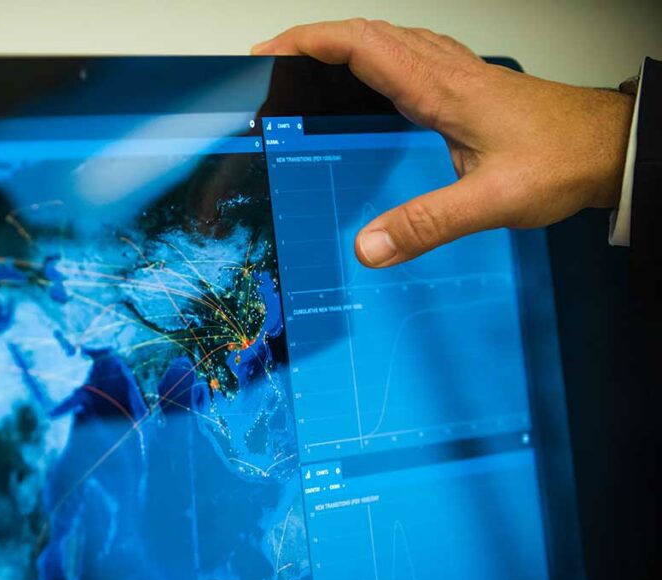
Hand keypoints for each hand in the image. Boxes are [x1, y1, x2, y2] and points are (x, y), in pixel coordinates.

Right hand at [252, 20, 634, 266]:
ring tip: (308, 57)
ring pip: (387, 36)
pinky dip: (375, 51)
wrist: (610, 145)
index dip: (308, 43)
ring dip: (342, 39)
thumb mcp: (492, 200)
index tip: (268, 52)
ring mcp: (456, 72)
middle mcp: (443, 70)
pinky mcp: (467, 84)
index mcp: (439, 87)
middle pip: (366, 31)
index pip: (360, 46)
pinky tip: (374, 72)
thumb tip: (367, 247)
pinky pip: (409, 51)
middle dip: (312, 38)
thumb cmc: (561, 160)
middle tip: (273, 56)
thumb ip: (427, 224)